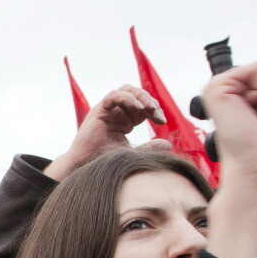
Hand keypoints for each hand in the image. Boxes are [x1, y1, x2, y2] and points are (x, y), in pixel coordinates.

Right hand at [45, 85, 165, 179]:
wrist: (87, 166)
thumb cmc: (105, 161)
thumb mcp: (133, 152)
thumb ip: (149, 147)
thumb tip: (169, 145)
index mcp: (125, 121)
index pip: (144, 108)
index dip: (155, 111)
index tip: (162, 121)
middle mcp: (117, 113)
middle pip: (137, 96)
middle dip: (150, 102)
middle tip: (157, 114)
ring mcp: (107, 110)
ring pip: (126, 91)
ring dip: (140, 96)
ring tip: (149, 108)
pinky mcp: (98, 110)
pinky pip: (113, 96)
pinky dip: (127, 98)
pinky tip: (137, 108)